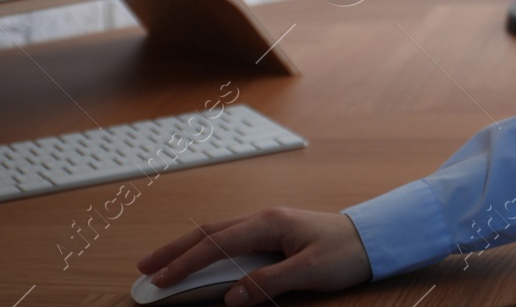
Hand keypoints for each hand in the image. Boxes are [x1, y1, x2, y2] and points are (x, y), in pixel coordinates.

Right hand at [136, 207, 371, 304]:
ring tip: (161, 265)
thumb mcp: (309, 271)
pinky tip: (198, 260)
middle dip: (174, 251)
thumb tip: (231, 297)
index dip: (184, 263)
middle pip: (208, 233)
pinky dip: (207, 250)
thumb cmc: (345, 252)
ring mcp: (267, 225)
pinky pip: (231, 241)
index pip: (216, 244)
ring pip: (217, 235)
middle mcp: (263, 219)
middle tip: (144, 269)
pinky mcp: (273, 235)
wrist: (372, 239)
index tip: (159, 280)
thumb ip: (269, 282)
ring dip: (187, 249)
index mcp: (269, 223)